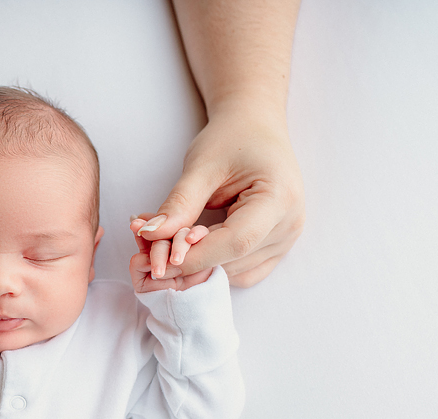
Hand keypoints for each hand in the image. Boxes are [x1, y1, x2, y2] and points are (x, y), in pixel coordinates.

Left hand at [135, 103, 304, 286]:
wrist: (254, 127)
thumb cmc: (231, 138)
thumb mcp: (201, 166)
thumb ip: (179, 204)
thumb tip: (147, 235)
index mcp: (280, 198)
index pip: (236, 242)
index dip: (195, 256)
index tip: (157, 259)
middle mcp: (290, 224)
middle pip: (234, 261)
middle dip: (189, 263)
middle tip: (148, 252)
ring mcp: (286, 239)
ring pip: (236, 272)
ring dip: (197, 267)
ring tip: (163, 246)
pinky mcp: (275, 246)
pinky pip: (242, 271)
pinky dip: (212, 266)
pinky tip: (188, 250)